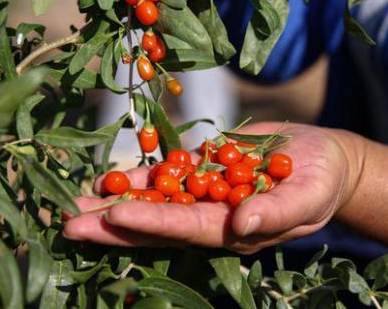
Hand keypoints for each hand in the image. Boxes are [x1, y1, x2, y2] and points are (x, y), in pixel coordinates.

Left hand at [63, 122, 363, 253]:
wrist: (318, 157)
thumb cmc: (320, 181)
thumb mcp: (308, 197)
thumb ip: (277, 213)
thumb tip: (242, 224)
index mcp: (232, 230)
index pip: (184, 230)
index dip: (150, 223)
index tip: (114, 216)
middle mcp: (208, 217)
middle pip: (153, 223)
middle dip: (110, 224)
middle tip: (67, 224)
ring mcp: (200, 195)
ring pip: (149, 199)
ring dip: (110, 201)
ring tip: (69, 204)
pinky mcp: (199, 171)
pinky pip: (161, 175)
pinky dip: (133, 176)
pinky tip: (102, 180)